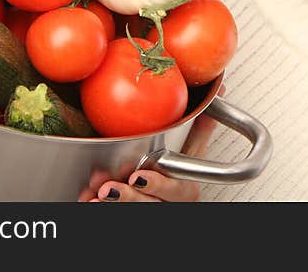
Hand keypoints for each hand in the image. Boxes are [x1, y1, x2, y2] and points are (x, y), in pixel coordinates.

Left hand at [84, 84, 224, 201]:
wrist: (159, 198)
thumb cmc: (176, 177)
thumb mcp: (193, 153)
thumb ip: (203, 127)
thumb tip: (219, 91)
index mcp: (185, 190)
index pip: (175, 189)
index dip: (157, 184)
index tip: (140, 176)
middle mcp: (167, 204)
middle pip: (150, 204)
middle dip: (129, 196)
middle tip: (109, 187)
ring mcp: (149, 210)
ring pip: (134, 210)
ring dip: (114, 202)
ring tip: (97, 193)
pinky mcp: (131, 213)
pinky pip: (114, 215)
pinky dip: (100, 208)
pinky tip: (88, 200)